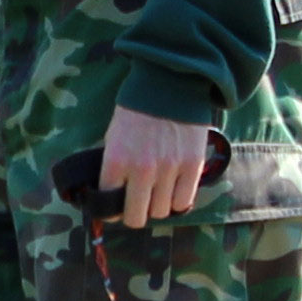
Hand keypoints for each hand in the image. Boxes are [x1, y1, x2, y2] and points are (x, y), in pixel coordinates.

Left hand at [94, 102, 217, 226]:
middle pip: (136, 216)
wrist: (169, 84)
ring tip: (158, 194)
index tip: (114, 208)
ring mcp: (169, 169)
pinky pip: (184, 201)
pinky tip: (174, 190)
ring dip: (158, 206)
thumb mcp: (113, 136)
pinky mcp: (193, 165)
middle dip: (134, 214)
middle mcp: (142, 169)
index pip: (109, 205)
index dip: (110, 211)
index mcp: (117, 160)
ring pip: (161, 211)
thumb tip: (112, 193)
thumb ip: (114, 166)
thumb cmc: (137, 109)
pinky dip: (178, 200)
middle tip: (137, 206)